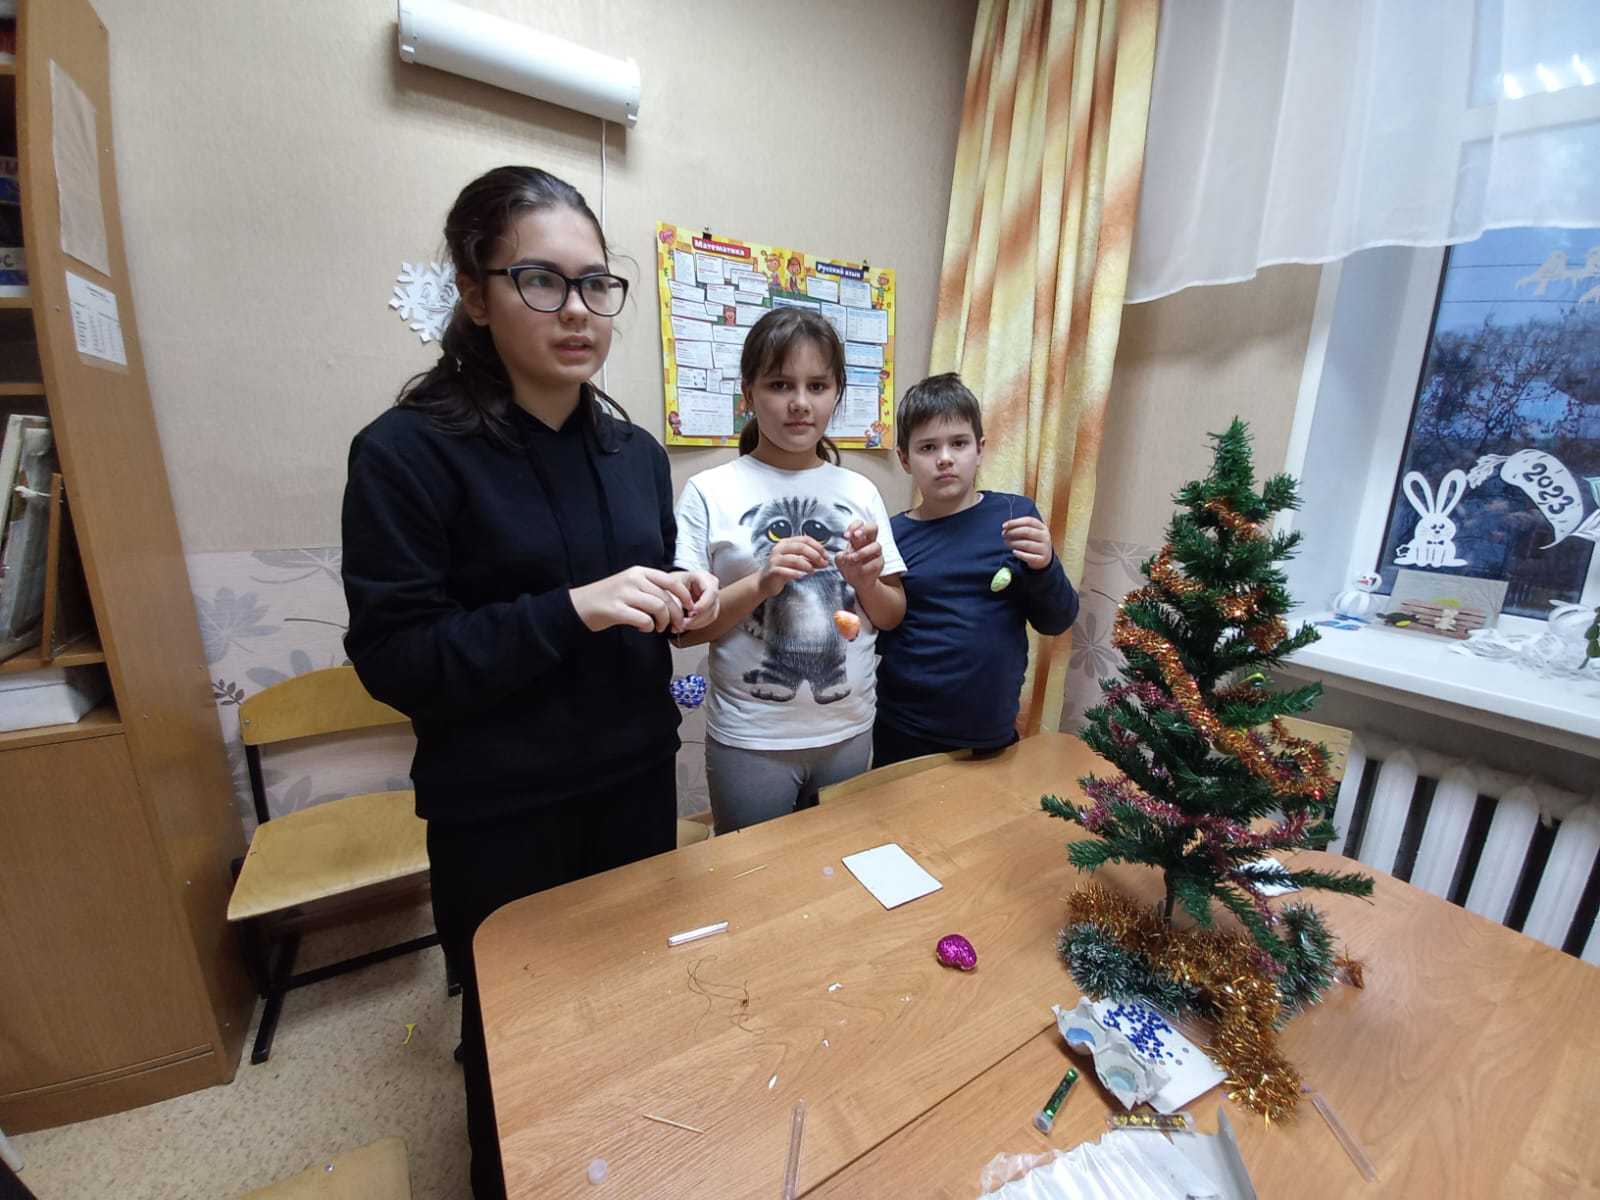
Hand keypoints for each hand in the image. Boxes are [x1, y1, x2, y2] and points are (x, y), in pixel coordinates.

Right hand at [570, 566, 695, 633]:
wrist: (578, 605)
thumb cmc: (607, 598)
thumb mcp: (630, 585)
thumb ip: (650, 589)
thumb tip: (675, 603)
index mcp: (639, 572)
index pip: (671, 581)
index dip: (684, 596)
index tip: (689, 608)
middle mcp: (633, 579)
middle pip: (666, 598)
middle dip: (676, 615)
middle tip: (676, 626)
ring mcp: (624, 593)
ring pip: (658, 608)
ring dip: (662, 622)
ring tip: (657, 628)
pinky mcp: (616, 609)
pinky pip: (643, 619)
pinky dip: (648, 626)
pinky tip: (643, 628)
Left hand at [673, 570, 720, 631]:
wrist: (670, 586)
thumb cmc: (670, 583)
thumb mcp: (670, 587)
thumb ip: (676, 601)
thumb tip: (680, 618)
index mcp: (703, 577)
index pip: (711, 592)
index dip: (703, 604)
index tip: (690, 613)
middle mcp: (711, 587)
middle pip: (712, 605)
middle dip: (697, 617)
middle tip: (683, 623)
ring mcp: (712, 598)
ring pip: (711, 615)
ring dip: (695, 623)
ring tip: (680, 626)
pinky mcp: (710, 608)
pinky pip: (707, 620)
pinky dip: (696, 625)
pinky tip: (684, 625)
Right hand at [759, 535, 826, 596]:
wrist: (765, 582)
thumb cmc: (783, 570)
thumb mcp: (797, 562)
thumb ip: (810, 560)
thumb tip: (825, 561)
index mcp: (786, 542)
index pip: (805, 539)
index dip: (818, 546)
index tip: (826, 556)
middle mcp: (780, 548)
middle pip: (800, 547)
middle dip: (815, 555)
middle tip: (823, 563)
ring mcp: (775, 559)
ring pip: (794, 559)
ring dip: (807, 565)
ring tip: (813, 571)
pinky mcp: (772, 570)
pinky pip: (785, 570)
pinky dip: (795, 573)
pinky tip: (802, 576)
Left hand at [836, 520, 883, 591]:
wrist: (859, 582)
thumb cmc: (850, 568)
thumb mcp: (841, 562)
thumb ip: (839, 557)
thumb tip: (842, 555)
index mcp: (859, 538)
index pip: (860, 524)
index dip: (854, 526)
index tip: (845, 536)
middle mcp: (869, 542)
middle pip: (873, 527)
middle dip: (864, 529)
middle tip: (855, 536)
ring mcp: (876, 552)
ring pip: (876, 545)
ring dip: (863, 552)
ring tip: (852, 559)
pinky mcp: (880, 563)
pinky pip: (875, 563)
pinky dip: (865, 567)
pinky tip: (859, 571)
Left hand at [1002, 516, 1053, 569]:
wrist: (1043, 558)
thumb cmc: (1032, 542)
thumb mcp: (1029, 533)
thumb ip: (1019, 529)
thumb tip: (1005, 529)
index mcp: (1042, 527)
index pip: (1029, 521)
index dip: (1015, 522)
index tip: (1004, 526)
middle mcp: (1045, 537)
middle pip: (1027, 531)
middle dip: (1013, 532)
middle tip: (1004, 535)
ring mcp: (1044, 548)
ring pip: (1026, 544)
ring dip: (1014, 543)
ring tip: (1007, 543)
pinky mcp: (1041, 559)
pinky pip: (1028, 556)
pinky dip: (1020, 554)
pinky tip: (1014, 552)